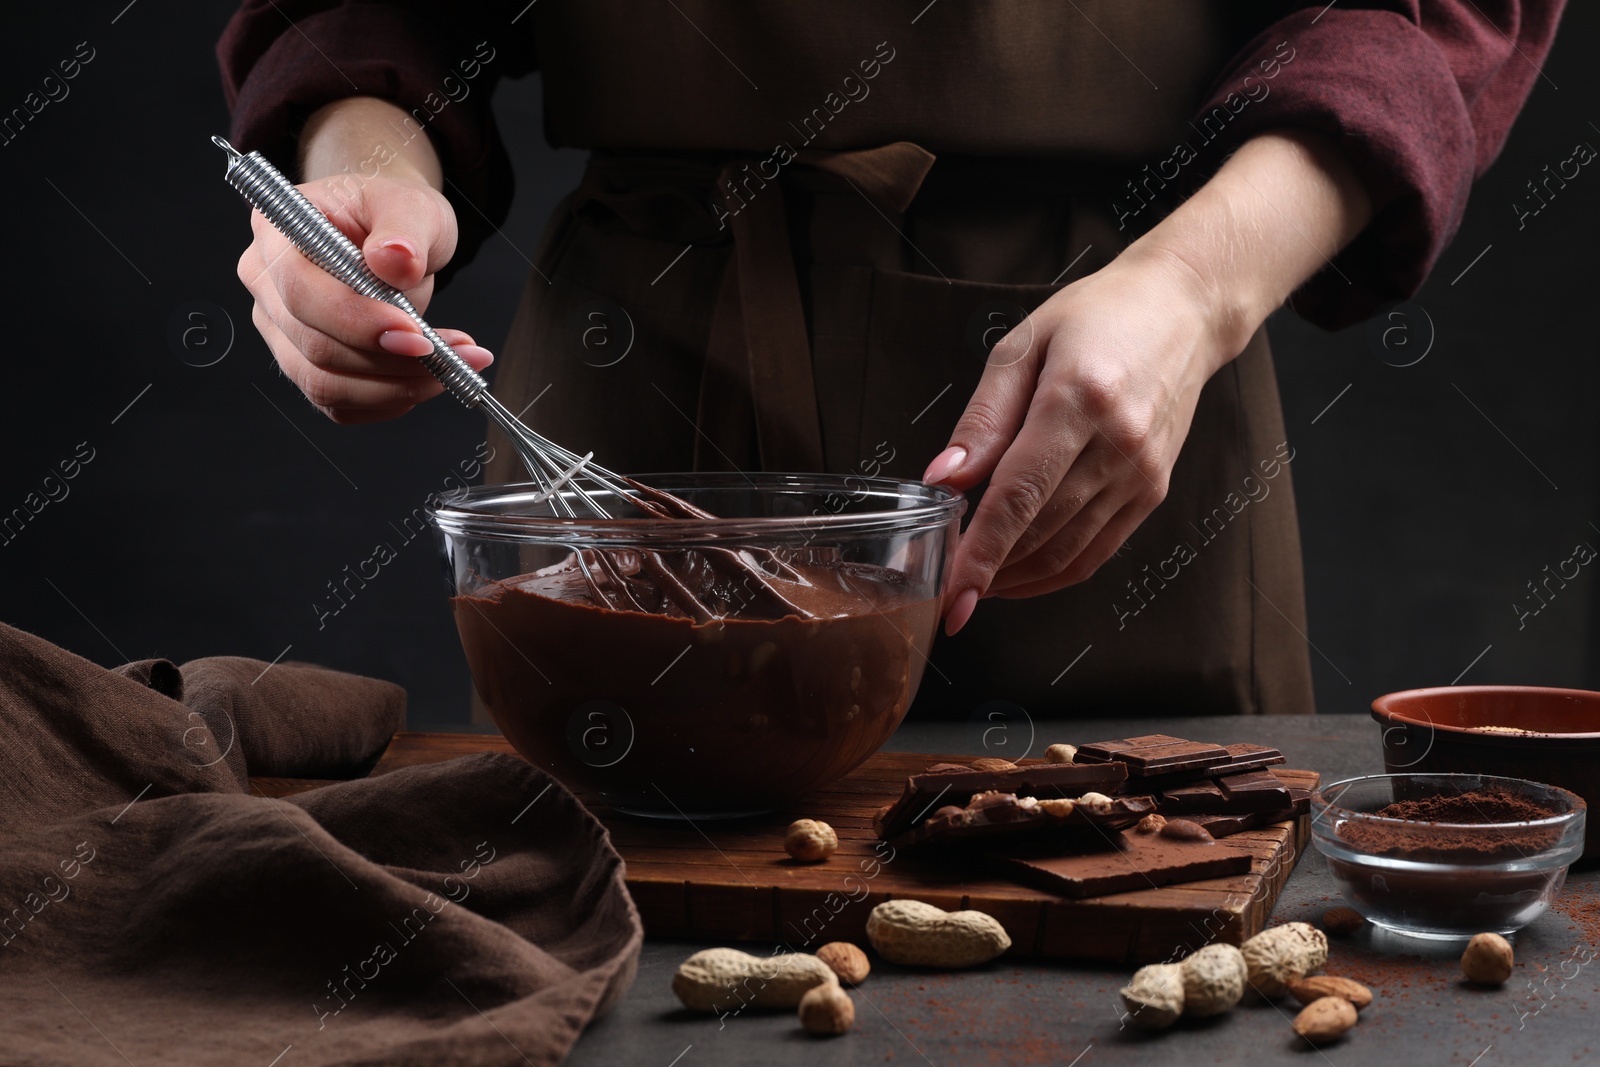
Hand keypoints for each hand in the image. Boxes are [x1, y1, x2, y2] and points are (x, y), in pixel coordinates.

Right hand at [236, 169, 491, 422]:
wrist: (392, 237)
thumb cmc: (391, 215)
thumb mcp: (409, 204)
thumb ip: (403, 227)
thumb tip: (394, 261)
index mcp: (277, 233)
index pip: (302, 291)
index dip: (358, 321)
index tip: (415, 333)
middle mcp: (268, 286)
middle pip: (314, 346)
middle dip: (390, 360)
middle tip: (451, 354)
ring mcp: (282, 331)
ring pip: (326, 383)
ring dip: (396, 386)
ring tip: (452, 366)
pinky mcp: (306, 365)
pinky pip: (340, 403)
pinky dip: (389, 400)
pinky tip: (426, 380)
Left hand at [926, 246, 1227, 630]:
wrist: (1183, 311)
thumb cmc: (1097, 318)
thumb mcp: (1023, 346)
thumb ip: (983, 418)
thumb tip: (945, 478)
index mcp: (1078, 400)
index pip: (1018, 494)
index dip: (982, 550)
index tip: (953, 591)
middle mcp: (1117, 444)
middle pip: (1041, 531)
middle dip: (989, 571)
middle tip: (948, 588)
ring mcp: (1141, 473)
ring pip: (1068, 551)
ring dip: (1018, 579)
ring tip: (976, 584)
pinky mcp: (1152, 490)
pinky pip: (1098, 551)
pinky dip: (1054, 573)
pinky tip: (1019, 576)